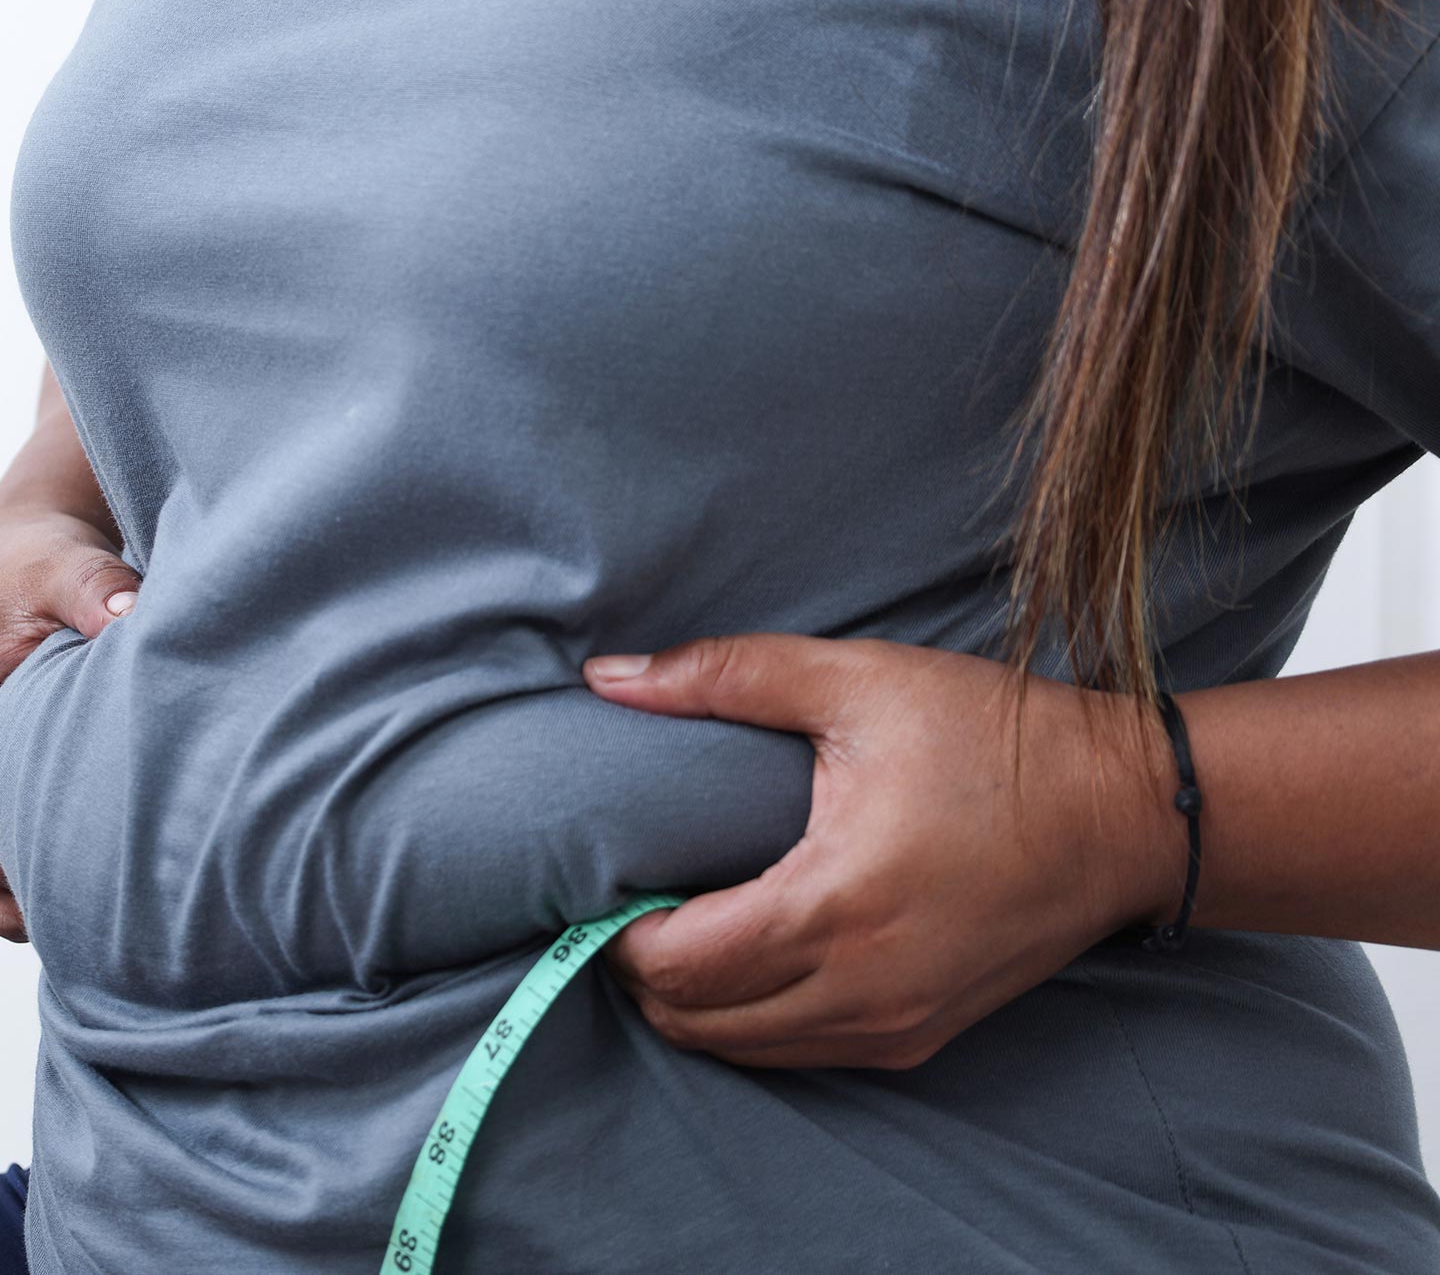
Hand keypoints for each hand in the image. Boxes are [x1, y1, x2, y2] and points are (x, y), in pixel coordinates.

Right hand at [0, 512, 140, 940]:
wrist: (15, 569)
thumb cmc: (31, 571)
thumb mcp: (59, 566)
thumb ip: (92, 588)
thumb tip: (130, 615)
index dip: (41, 875)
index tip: (120, 879)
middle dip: (47, 906)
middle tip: (138, 915)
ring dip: (46, 902)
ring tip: (130, 904)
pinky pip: (2, 873)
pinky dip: (46, 883)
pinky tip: (111, 877)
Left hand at [581, 634, 1182, 1069]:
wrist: (1126, 812)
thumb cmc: (995, 738)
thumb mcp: (855, 681)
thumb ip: (723, 675)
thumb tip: (607, 676)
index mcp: (836, 907)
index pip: (677, 965)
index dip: (616, 933)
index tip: (602, 881)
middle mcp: (862, 989)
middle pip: (695, 1022)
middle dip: (641, 972)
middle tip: (629, 901)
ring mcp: (894, 1024)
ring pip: (743, 1052)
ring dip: (693, 1002)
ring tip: (679, 925)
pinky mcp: (920, 1036)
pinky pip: (800, 1053)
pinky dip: (751, 1020)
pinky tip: (746, 955)